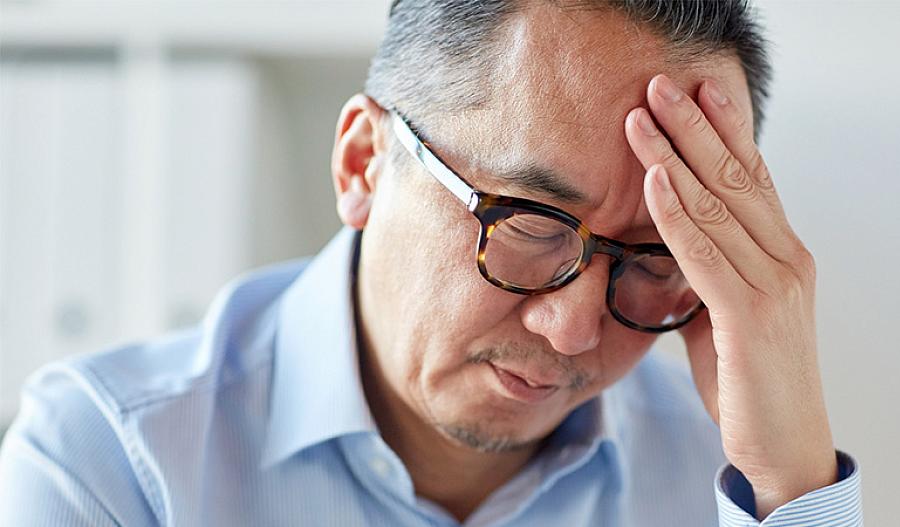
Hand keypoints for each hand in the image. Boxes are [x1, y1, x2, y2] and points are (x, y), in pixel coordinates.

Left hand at [624, 74, 837, 518]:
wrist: (782, 446)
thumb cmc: (751, 379)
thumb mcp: (728, 313)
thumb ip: (710, 272)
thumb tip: (673, 242)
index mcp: (785, 255)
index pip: (754, 179)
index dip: (726, 131)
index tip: (698, 92)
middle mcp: (788, 260)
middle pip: (737, 178)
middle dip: (696, 127)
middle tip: (662, 85)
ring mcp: (774, 286)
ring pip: (718, 206)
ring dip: (675, 156)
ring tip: (643, 117)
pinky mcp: (750, 316)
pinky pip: (705, 253)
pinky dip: (676, 213)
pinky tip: (655, 179)